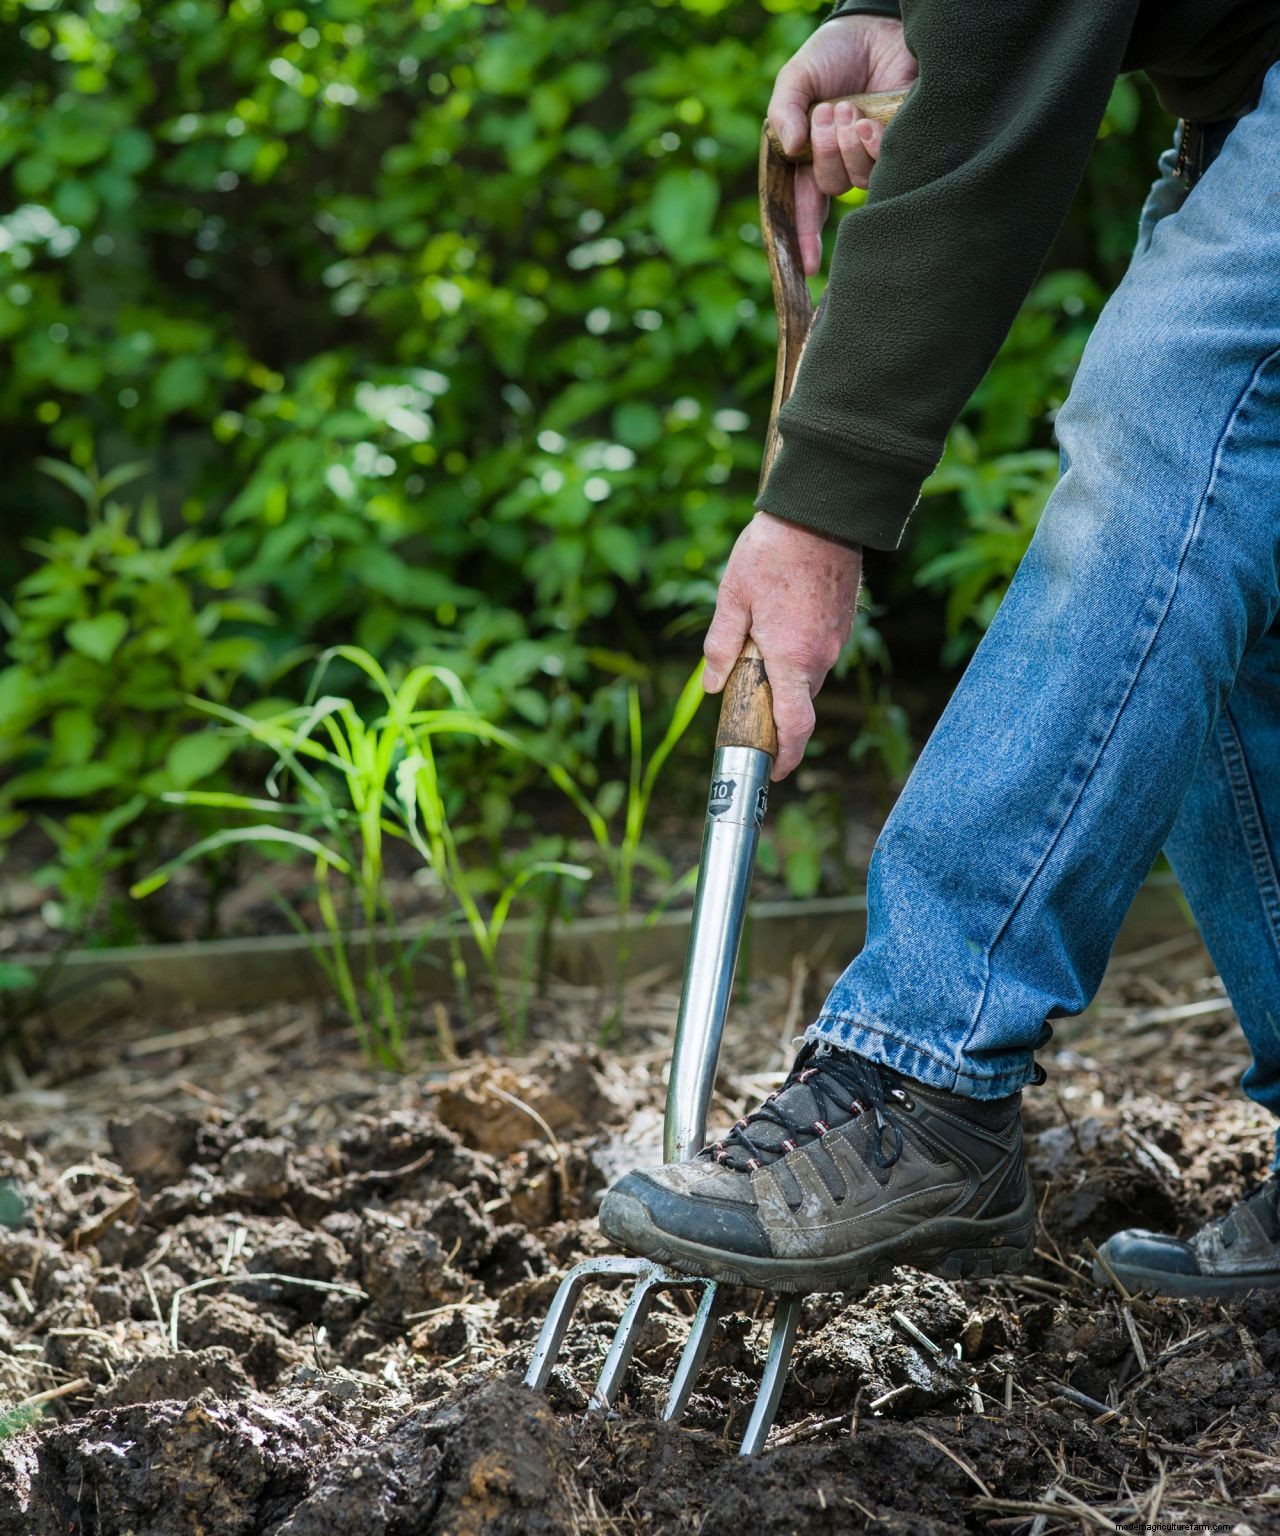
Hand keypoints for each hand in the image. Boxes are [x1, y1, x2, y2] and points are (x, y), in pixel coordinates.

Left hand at [703, 512, 861, 780]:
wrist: (820, 512)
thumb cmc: (771, 552)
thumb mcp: (732, 597)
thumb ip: (720, 646)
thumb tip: (711, 686)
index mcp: (792, 658)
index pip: (796, 725)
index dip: (786, 756)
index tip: (774, 772)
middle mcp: (821, 656)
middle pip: (799, 702)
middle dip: (775, 709)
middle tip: (746, 700)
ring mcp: (837, 640)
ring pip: (810, 677)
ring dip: (786, 677)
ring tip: (759, 649)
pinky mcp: (843, 623)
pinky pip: (820, 653)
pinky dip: (800, 654)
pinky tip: (781, 625)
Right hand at [767, 15, 916, 274]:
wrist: (878, 26)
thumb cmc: (835, 53)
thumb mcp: (798, 77)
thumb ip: (784, 110)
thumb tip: (790, 146)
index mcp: (811, 155)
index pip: (805, 204)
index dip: (805, 237)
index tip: (807, 265)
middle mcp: (840, 162)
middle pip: (830, 187)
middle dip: (824, 153)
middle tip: (828, 112)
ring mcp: (871, 156)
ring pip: (857, 181)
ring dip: (848, 147)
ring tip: (849, 109)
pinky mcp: (898, 147)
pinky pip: (883, 168)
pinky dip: (872, 146)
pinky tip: (870, 122)